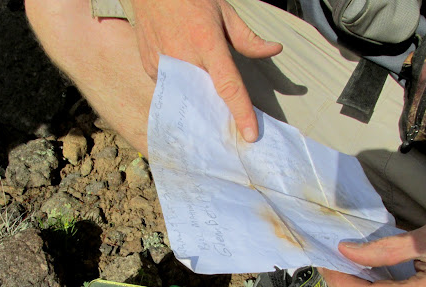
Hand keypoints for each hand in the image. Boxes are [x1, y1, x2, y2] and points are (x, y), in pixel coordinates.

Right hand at [129, 0, 282, 141]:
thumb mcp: (224, 12)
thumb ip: (248, 38)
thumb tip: (274, 50)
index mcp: (206, 41)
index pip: (228, 85)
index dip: (240, 112)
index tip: (249, 135)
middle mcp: (184, 56)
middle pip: (207, 98)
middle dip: (220, 114)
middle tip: (232, 127)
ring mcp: (163, 65)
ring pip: (188, 97)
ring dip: (201, 102)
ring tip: (209, 107)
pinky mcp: (151, 68)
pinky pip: (172, 88)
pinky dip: (183, 88)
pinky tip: (188, 80)